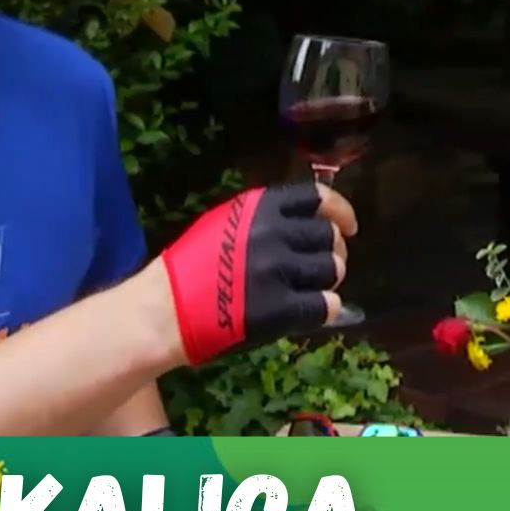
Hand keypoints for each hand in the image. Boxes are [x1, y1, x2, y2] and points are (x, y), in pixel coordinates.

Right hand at [159, 182, 355, 364]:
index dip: (340, 211)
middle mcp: (272, 233)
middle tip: (318, 268)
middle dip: (331, 252)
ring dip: (327, 281)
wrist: (161, 311)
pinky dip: (325, 310)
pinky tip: (311, 312)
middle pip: (329, 235)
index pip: (316, 197)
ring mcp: (277, 271)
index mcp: (258, 208)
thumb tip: (305, 221)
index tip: (347, 226)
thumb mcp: (223, 223)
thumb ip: (264, 219)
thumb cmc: (187, 269)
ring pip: (333, 269)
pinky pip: (326, 305)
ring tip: (309, 290)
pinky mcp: (280, 309)